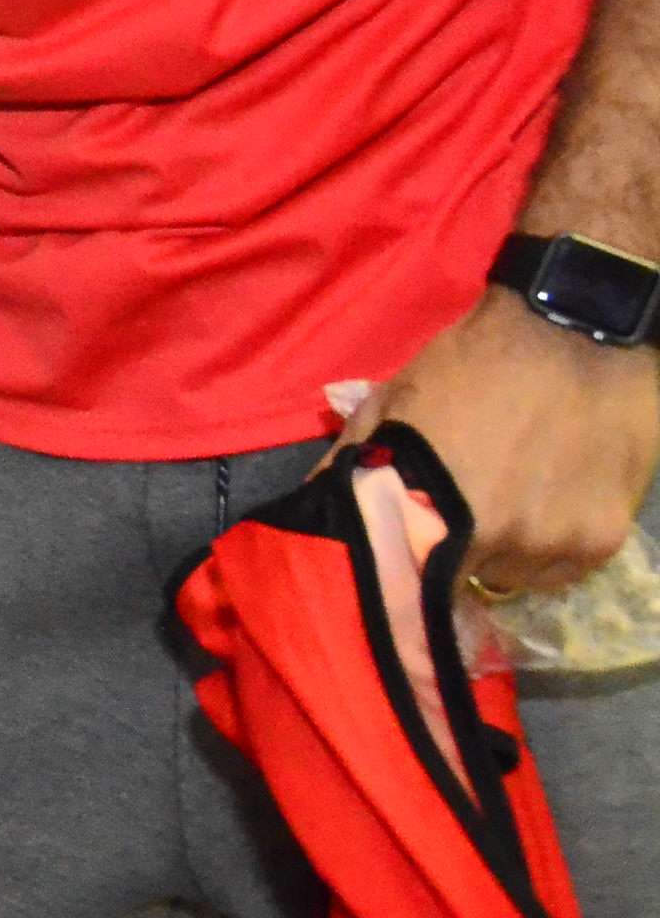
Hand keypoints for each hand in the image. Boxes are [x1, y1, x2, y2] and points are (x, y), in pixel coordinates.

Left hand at [346, 290, 659, 594]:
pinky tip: (546, 503)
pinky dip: (551, 548)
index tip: (405, 557)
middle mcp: (501, 545)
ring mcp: (559, 546)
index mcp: (438, 517)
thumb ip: (350, 464)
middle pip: (466, 580)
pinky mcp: (604, 541)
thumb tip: (312, 510)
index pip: (409, 584)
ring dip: (506, 551)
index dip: (405, 574)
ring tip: (508, 499)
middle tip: (460, 510)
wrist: (573, 333)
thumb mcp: (393, 404)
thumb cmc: (470, 364)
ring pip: (517, 576)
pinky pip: (564, 570)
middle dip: (455, 553)